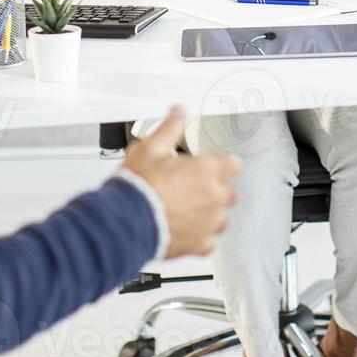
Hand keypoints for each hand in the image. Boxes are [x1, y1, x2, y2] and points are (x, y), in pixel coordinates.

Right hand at [120, 105, 239, 257]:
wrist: (124, 222)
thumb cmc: (137, 187)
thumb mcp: (150, 148)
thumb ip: (169, 128)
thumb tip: (178, 112)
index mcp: (206, 170)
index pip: (232, 162)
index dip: (222, 163)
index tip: (213, 165)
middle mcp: (213, 196)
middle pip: (229, 191)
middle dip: (215, 189)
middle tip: (192, 188)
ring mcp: (208, 222)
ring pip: (221, 218)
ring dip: (209, 214)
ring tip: (187, 211)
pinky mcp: (198, 245)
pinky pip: (208, 243)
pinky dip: (199, 238)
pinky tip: (185, 232)